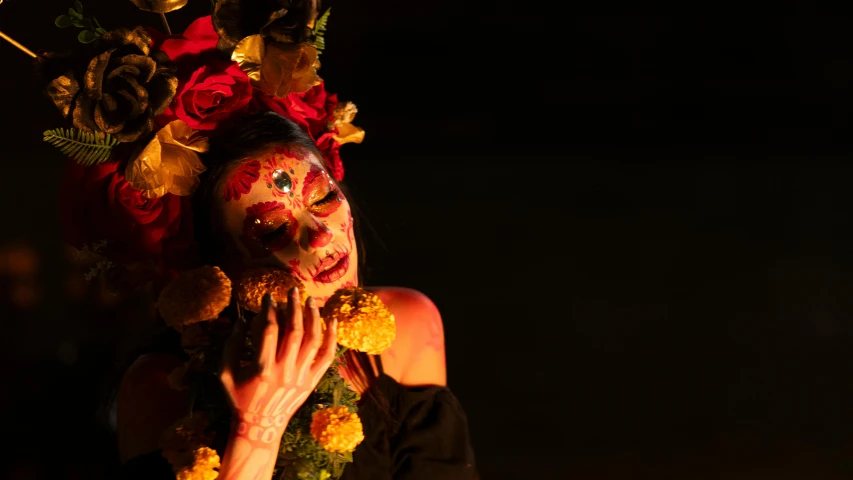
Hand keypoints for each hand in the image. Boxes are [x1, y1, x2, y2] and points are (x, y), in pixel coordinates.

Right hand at [220, 287, 337, 445]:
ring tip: (311, 301)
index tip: (269, 296)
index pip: (269, 330)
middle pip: (295, 331)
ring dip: (313, 317)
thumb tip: (241, 319)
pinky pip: (327, 356)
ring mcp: (301, 376)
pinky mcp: (312, 381)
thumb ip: (231, 346)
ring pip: (313, 340)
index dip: (269, 309)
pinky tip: (331, 321)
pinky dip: (331, 337)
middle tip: (293, 290)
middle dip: (294, 307)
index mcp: (262, 368)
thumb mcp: (225, 374)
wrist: (260, 426)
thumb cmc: (239, 399)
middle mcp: (284, 371)